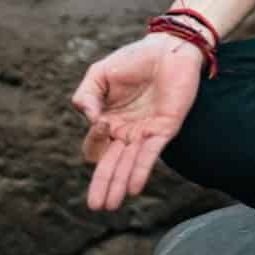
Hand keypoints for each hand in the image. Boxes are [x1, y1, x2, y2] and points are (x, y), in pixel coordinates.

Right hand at [70, 33, 202, 211]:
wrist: (169, 47)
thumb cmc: (134, 59)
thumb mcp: (99, 74)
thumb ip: (86, 95)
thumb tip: (89, 118)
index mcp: (108, 121)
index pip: (94, 144)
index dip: (93, 139)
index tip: (100, 120)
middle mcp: (126, 131)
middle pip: (111, 163)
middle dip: (103, 185)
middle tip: (95, 206)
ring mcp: (145, 132)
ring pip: (129, 164)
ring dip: (119, 184)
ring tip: (110, 205)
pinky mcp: (165, 128)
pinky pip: (150, 154)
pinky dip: (141, 170)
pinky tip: (134, 188)